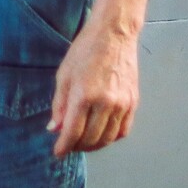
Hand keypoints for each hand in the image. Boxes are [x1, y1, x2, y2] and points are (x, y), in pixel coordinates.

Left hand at [50, 25, 139, 156]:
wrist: (114, 34)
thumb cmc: (85, 51)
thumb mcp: (64, 75)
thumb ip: (60, 105)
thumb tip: (55, 129)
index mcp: (84, 95)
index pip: (73, 132)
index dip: (64, 146)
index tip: (58, 152)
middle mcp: (105, 102)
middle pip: (90, 138)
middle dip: (77, 146)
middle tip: (69, 145)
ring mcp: (122, 103)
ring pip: (108, 138)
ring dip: (94, 145)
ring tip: (84, 142)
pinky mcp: (133, 102)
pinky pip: (123, 130)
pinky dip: (111, 138)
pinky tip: (102, 134)